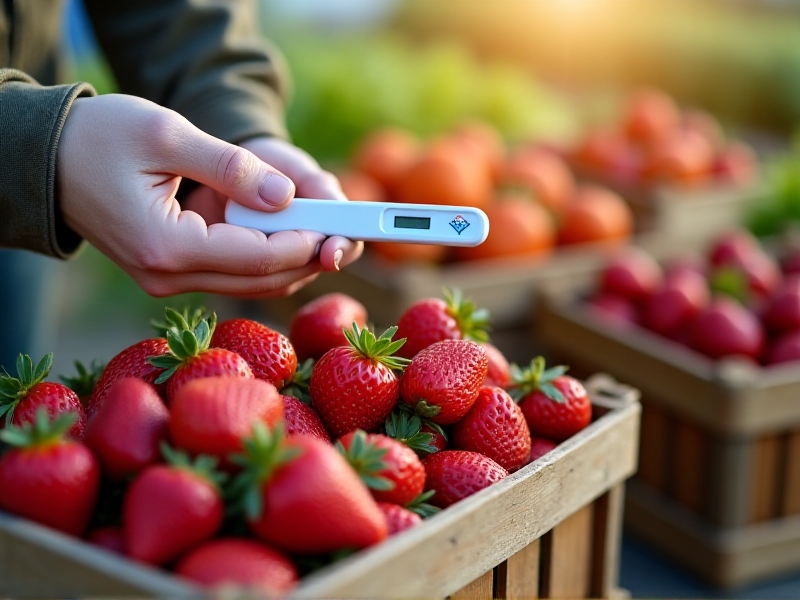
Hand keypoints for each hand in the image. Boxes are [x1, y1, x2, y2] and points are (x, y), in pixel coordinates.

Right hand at [56, 94, 354, 297]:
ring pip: (249, 282)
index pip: (255, 257)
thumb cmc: (100, 138)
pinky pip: (232, 273)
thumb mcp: (167, 136)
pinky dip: (265, 257)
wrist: (49, 160)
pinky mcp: (171, 272)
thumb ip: (231, 167)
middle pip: (259, 280)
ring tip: (329, 233)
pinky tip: (291, 234)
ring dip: (291, 260)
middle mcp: (168, 276)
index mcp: (165, 247)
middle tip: (348, 235)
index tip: (341, 227)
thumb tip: (286, 195)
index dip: (304, 243)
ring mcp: (168, 280)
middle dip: (307, 258)